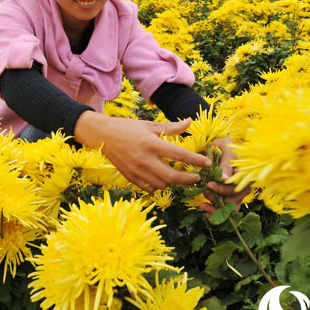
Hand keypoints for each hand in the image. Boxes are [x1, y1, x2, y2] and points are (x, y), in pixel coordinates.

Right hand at [73, 112, 211, 193]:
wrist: (103, 136)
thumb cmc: (128, 128)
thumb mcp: (150, 125)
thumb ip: (171, 127)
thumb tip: (190, 121)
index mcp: (152, 144)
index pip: (180, 154)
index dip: (196, 160)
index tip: (207, 162)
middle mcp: (145, 159)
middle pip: (173, 176)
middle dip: (188, 179)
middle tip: (197, 177)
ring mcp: (137, 170)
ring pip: (162, 184)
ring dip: (173, 182)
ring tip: (179, 176)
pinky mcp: (130, 177)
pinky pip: (149, 188)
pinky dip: (158, 186)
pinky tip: (161, 179)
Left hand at [200, 136, 250, 215]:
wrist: (224, 148)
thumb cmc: (225, 147)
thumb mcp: (226, 151)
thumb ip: (226, 164)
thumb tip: (224, 179)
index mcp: (245, 173)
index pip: (235, 186)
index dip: (222, 189)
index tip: (209, 185)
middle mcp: (245, 185)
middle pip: (233, 199)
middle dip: (218, 199)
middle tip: (205, 193)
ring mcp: (239, 193)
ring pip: (231, 207)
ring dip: (216, 208)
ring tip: (203, 204)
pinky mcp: (233, 198)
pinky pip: (228, 210)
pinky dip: (217, 213)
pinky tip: (207, 214)